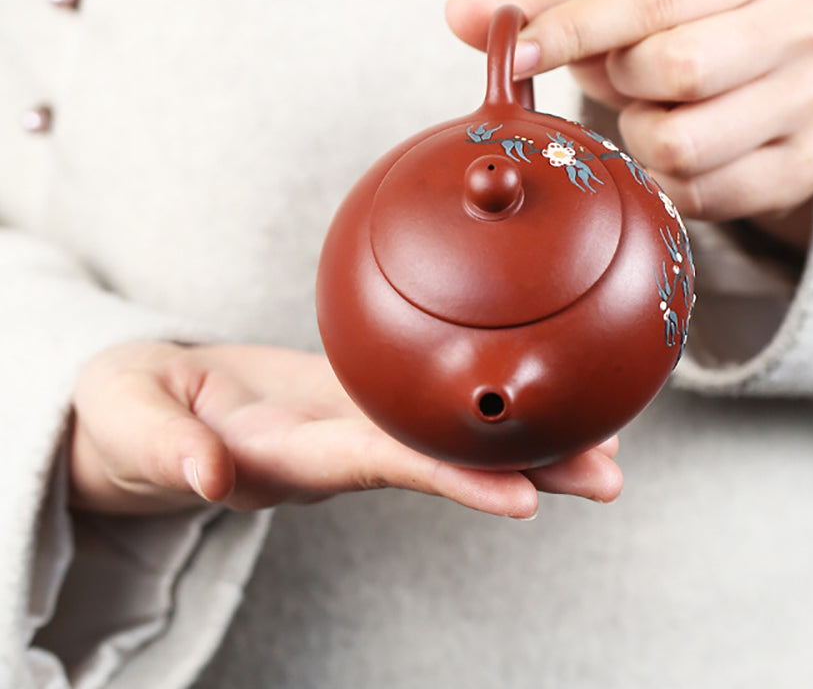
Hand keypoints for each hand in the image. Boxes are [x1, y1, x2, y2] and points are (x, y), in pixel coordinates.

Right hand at [70, 342, 622, 516]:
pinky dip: (477, 400)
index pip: (377, 465)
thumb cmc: (129, 417)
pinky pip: (421, 399)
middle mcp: (333, 449)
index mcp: (285, 458)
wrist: (147, 412)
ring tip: (604, 444)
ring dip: (522, 441)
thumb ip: (163, 450)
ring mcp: (347, 424)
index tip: (522, 499)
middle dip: (522, 471)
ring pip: (442, 433)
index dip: (449, 478)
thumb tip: (207, 478)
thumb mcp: (128, 425)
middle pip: (436, 460)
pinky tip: (532, 392)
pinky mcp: (348, 395)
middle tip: (607, 476)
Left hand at [447, 0, 812, 251]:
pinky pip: (706, 194)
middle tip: (626, 78)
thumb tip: (459, 11)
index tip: (519, 55)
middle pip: (677, 69)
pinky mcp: (808, 163)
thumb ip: (545, 10)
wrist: (763, 76)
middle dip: (624, 82)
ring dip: (643, 137)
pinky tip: (675, 152)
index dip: (573, 31)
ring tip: (654, 112)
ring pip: (686, 143)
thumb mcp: (619, 7)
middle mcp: (803, 24)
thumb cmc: (679, 29)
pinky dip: (668, 182)